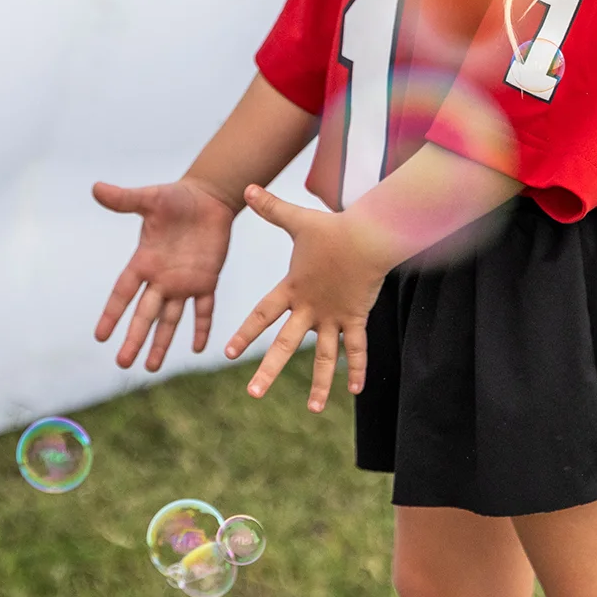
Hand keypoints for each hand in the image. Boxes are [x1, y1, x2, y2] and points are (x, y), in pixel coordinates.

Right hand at [92, 179, 235, 370]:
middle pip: (145, 314)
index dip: (112, 314)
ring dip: (162, 342)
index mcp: (144, 261)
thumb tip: (96, 188)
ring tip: (151, 368)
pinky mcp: (206, 280)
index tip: (100, 336)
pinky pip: (204, 309)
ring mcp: (183, 282)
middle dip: (135, 338)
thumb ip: (125, 199)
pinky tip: (198, 349)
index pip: (123, 293)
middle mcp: (161, 278)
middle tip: (123, 363)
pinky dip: (202, 327)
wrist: (207, 198)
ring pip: (170, 319)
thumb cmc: (176, 197)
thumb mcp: (150, 199)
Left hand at [224, 184, 397, 412]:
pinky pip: (356, 347)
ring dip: (319, 383)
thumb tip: (246, 186)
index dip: (245, 333)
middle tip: (252, 394)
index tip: (228, 353)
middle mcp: (309, 308)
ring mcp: (333, 316)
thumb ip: (271, 208)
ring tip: (313, 409)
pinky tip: (355, 391)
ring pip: (325, 356)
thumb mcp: (297, 220)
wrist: (368, 236)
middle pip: (286, 344)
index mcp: (292, 289)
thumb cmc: (331, 229)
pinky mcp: (355, 317)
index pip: (262, 314)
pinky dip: (356, 368)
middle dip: (269, 369)